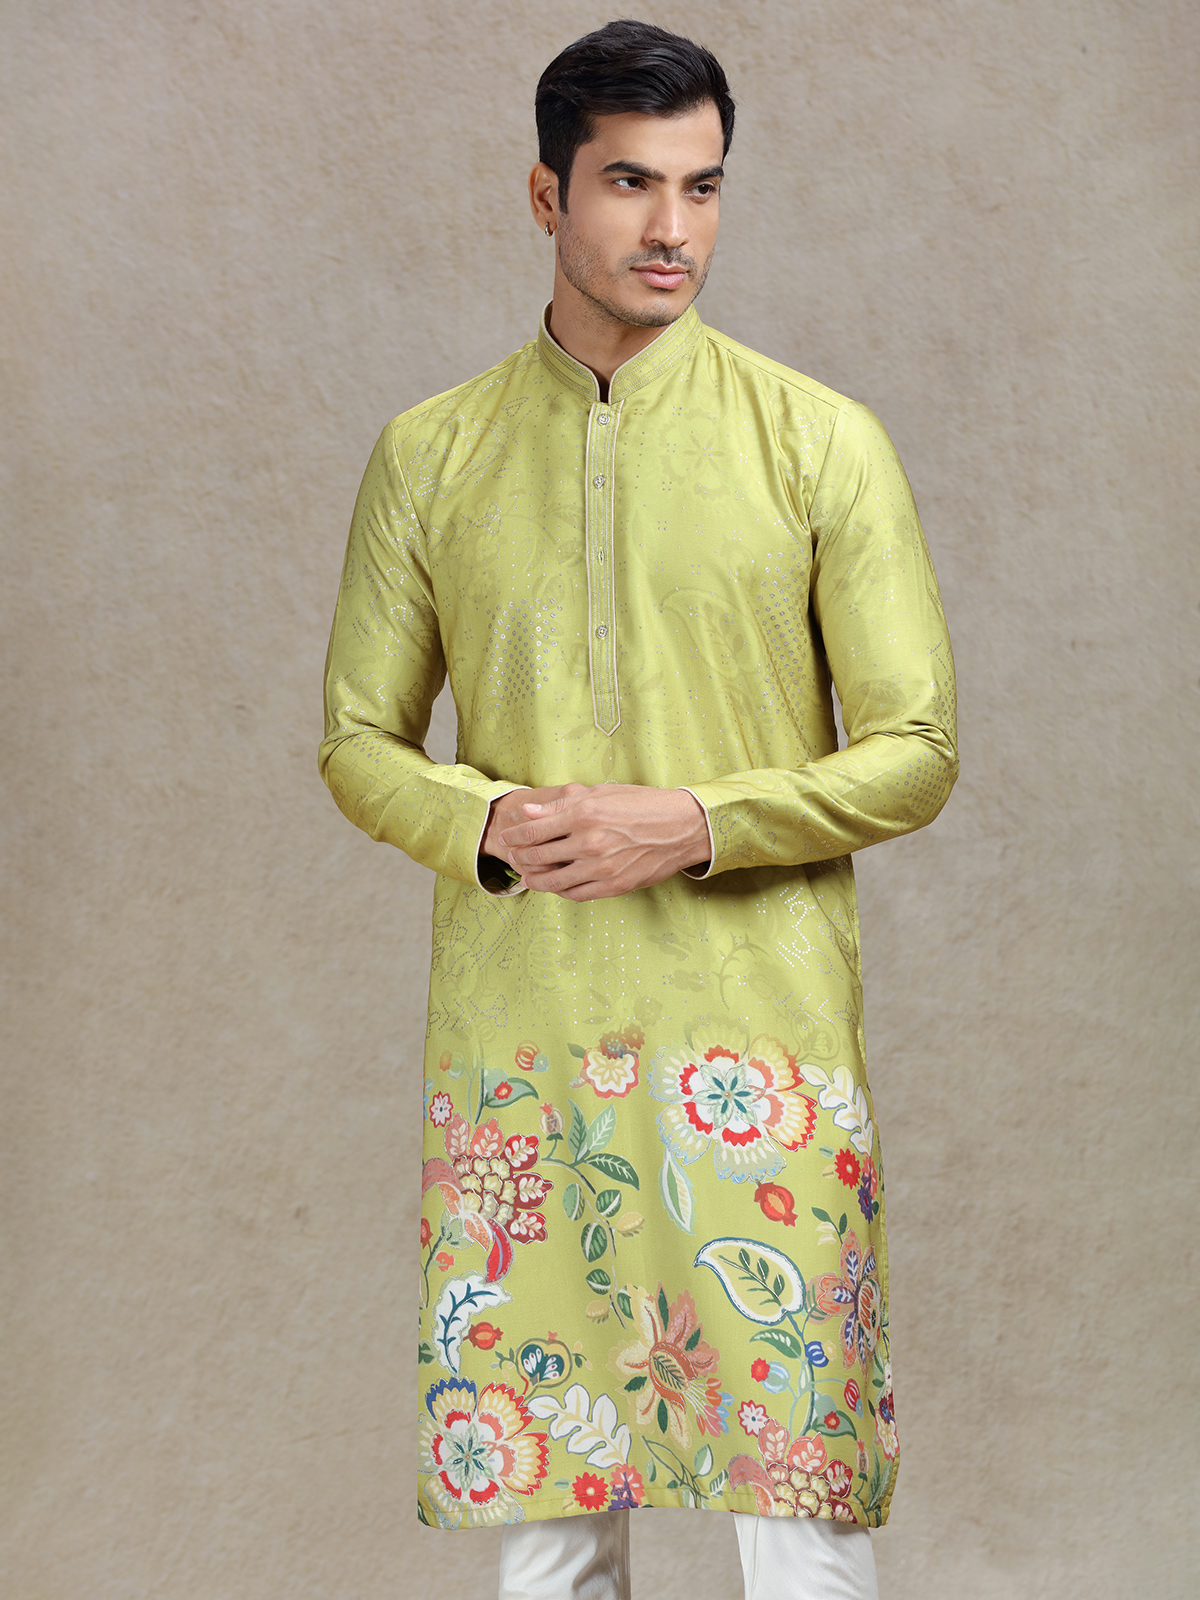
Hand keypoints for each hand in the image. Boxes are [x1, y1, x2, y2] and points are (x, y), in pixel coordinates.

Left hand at [487, 783, 709, 901]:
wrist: (681, 827)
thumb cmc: (643, 805)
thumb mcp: (601, 793)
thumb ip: (561, 804)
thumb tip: (528, 813)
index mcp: (583, 814)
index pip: (534, 831)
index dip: (515, 837)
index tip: (507, 838)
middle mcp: (589, 842)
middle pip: (539, 857)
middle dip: (521, 858)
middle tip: (514, 857)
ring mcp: (601, 868)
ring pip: (554, 881)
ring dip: (536, 880)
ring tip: (528, 877)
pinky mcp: (613, 886)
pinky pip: (577, 894)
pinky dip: (561, 891)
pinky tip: (556, 886)